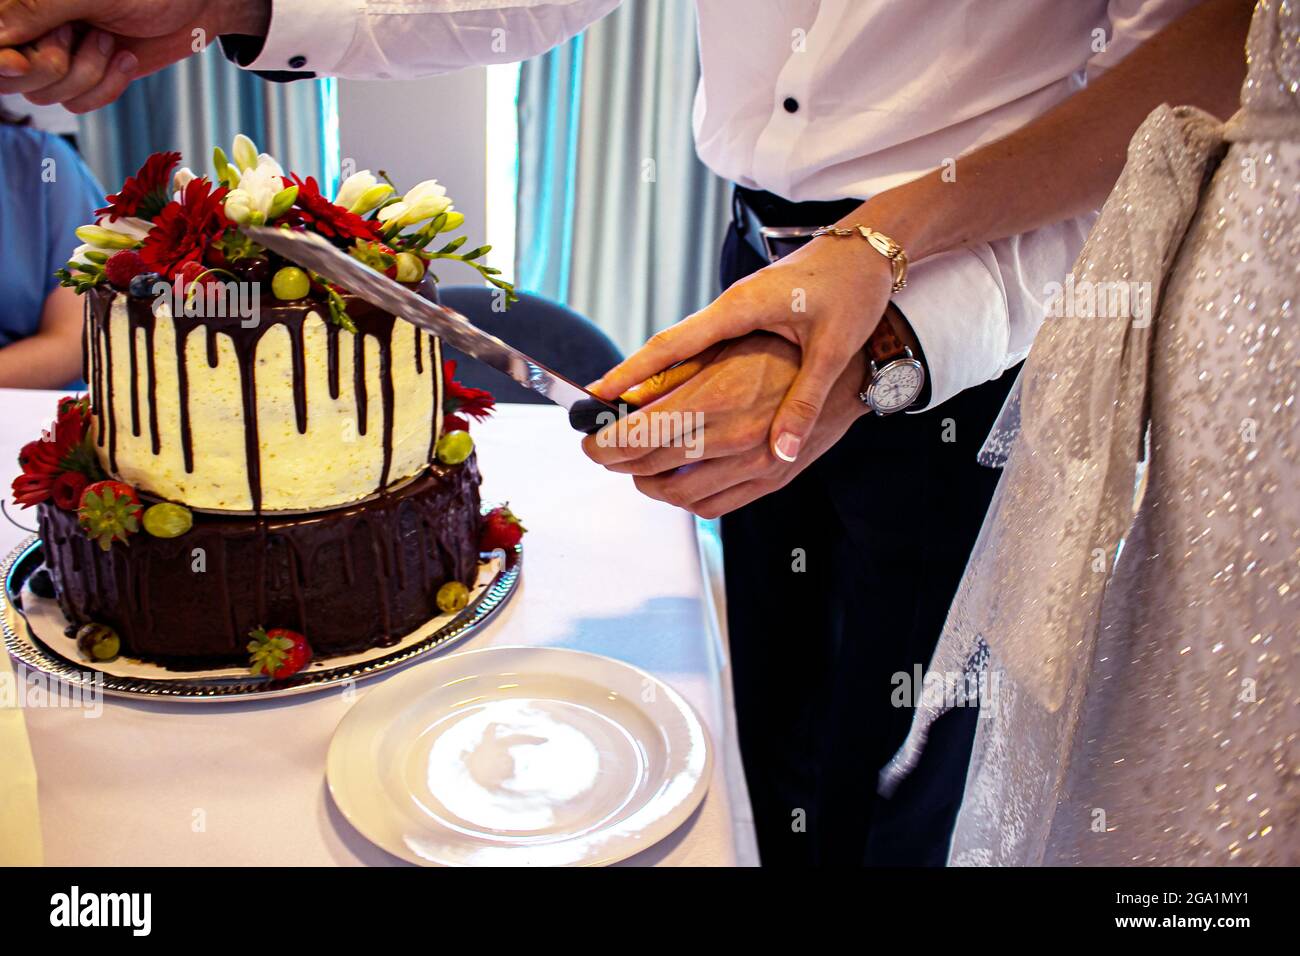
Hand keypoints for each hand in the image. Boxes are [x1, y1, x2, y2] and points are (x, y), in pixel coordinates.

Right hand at [0, 0, 270, 110]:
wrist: (194, 5)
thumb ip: (37, 8)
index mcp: (22, 2)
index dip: (3, 61)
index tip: (18, 62)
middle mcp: (31, 28)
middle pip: (11, 77)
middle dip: (51, 66)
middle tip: (77, 33)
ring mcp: (55, 54)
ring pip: (45, 95)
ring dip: (86, 74)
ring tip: (108, 39)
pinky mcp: (85, 77)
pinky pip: (77, 104)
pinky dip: (105, 88)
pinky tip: (124, 58)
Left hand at [583, 333, 867, 517]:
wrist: (848, 369)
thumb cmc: (787, 346)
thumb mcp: (721, 347)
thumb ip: (670, 377)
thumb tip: (622, 395)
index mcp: (716, 400)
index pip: (637, 437)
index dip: (602, 443)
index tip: (589, 438)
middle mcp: (733, 439)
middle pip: (648, 468)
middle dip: (615, 460)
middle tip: (603, 448)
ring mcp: (752, 467)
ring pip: (674, 494)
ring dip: (645, 482)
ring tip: (637, 462)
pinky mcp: (768, 482)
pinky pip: (709, 506)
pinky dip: (682, 498)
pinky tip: (676, 477)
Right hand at [590, 234, 889, 463]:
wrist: (869, 248)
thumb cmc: (854, 290)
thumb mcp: (833, 349)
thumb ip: (804, 401)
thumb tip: (784, 454)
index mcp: (742, 307)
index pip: (674, 344)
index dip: (635, 372)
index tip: (601, 394)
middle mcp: (731, 304)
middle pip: (667, 346)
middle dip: (631, 378)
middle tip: (597, 409)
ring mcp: (736, 306)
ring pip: (684, 345)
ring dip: (654, 374)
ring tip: (624, 408)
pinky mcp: (747, 310)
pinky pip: (703, 342)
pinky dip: (682, 366)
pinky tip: (673, 391)